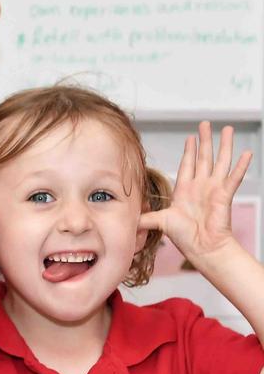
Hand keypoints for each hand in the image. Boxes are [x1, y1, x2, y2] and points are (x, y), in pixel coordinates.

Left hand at [140, 122, 251, 261]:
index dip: (189, 151)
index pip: (187, 164)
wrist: (202, 249)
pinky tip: (246, 154)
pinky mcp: (224, 195)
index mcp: (185, 190)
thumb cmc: (184, 237)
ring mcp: (214, 189)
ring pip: (220, 162)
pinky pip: (234, 178)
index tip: (190, 137)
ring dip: (224, 146)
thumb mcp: (159, 222)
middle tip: (205, 124)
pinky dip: (240, 166)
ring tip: (228, 130)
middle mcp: (200, 186)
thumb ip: (144, 217)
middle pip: (204, 158)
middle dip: (204, 140)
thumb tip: (126, 219)